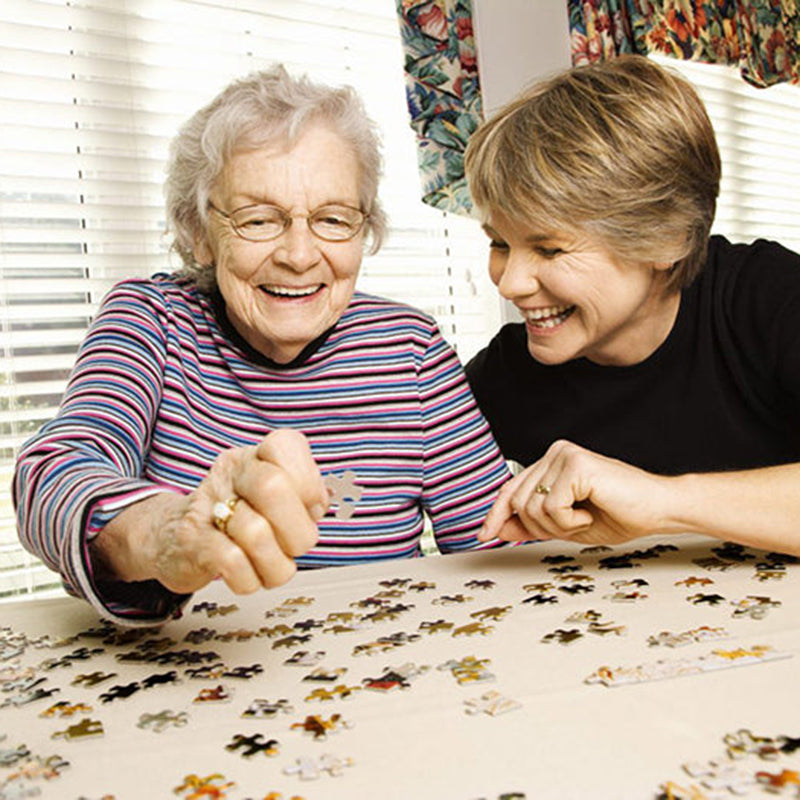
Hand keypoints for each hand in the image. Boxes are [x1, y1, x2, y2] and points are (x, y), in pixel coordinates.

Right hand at [99, 428, 328, 594]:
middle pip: (273, 488)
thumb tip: (324, 499)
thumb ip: (304, 494)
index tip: (311, 507)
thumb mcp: (273, 496)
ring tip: (272, 564)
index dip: (309, 482)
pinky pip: (233, 562)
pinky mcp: (192, 541)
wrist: (171, 537)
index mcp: (256, 457)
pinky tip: (249, 574)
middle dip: (298, 530)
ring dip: (276, 564)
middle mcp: (231, 474)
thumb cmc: (235, 516)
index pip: (286, 445)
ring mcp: (208, 505)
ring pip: (256, 533)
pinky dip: (251, 579)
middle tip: (296, 545)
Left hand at [480, 439, 673, 546]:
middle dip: (539, 528)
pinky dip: (569, 522)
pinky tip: (590, 513)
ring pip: (531, 507)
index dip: (496, 514)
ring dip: (557, 526)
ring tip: (584, 518)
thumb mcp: (565, 526)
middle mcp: (554, 453)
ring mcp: (564, 455)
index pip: (511, 489)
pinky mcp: (576, 464)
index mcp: (550, 463)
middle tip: (573, 527)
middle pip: (517, 502)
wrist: (659, 510)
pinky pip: (551, 506)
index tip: (483, 536)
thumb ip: (531, 524)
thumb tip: (496, 529)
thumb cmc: (619, 515)